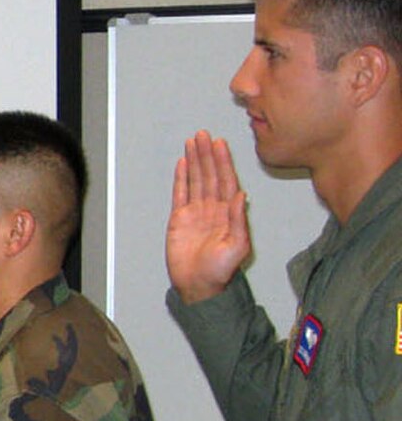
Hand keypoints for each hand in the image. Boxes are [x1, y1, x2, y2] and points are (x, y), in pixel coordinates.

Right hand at [166, 130, 250, 304]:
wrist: (198, 285)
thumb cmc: (220, 270)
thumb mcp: (237, 246)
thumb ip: (238, 220)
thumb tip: (241, 195)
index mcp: (228, 213)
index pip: (226, 180)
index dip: (223, 161)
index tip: (220, 144)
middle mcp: (213, 208)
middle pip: (210, 174)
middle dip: (207, 154)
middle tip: (203, 135)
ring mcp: (196, 212)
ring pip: (196, 179)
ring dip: (195, 160)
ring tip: (193, 142)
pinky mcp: (180, 219)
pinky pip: (180, 193)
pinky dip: (181, 178)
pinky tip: (182, 164)